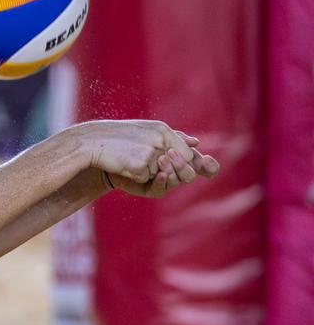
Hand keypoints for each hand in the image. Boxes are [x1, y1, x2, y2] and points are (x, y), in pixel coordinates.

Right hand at [74, 119, 195, 182]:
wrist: (91, 143)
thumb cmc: (118, 139)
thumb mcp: (146, 133)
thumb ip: (172, 137)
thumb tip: (196, 142)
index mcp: (163, 130)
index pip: (188, 154)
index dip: (182, 165)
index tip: (166, 165)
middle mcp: (161, 140)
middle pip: (180, 167)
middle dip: (170, 173)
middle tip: (148, 167)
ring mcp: (151, 153)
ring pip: (160, 175)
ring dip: (147, 174)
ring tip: (129, 160)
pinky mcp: (140, 165)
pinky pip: (144, 179)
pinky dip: (134, 177)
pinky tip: (122, 166)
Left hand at [105, 132, 219, 197]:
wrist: (115, 152)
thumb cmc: (137, 141)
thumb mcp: (158, 135)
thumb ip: (177, 138)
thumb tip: (196, 142)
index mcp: (183, 159)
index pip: (203, 166)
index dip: (210, 166)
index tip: (207, 160)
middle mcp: (177, 173)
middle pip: (191, 174)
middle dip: (183, 164)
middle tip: (170, 152)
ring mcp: (166, 182)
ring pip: (178, 181)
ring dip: (172, 170)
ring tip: (161, 159)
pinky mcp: (152, 189)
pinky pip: (161, 188)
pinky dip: (161, 180)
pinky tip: (159, 173)